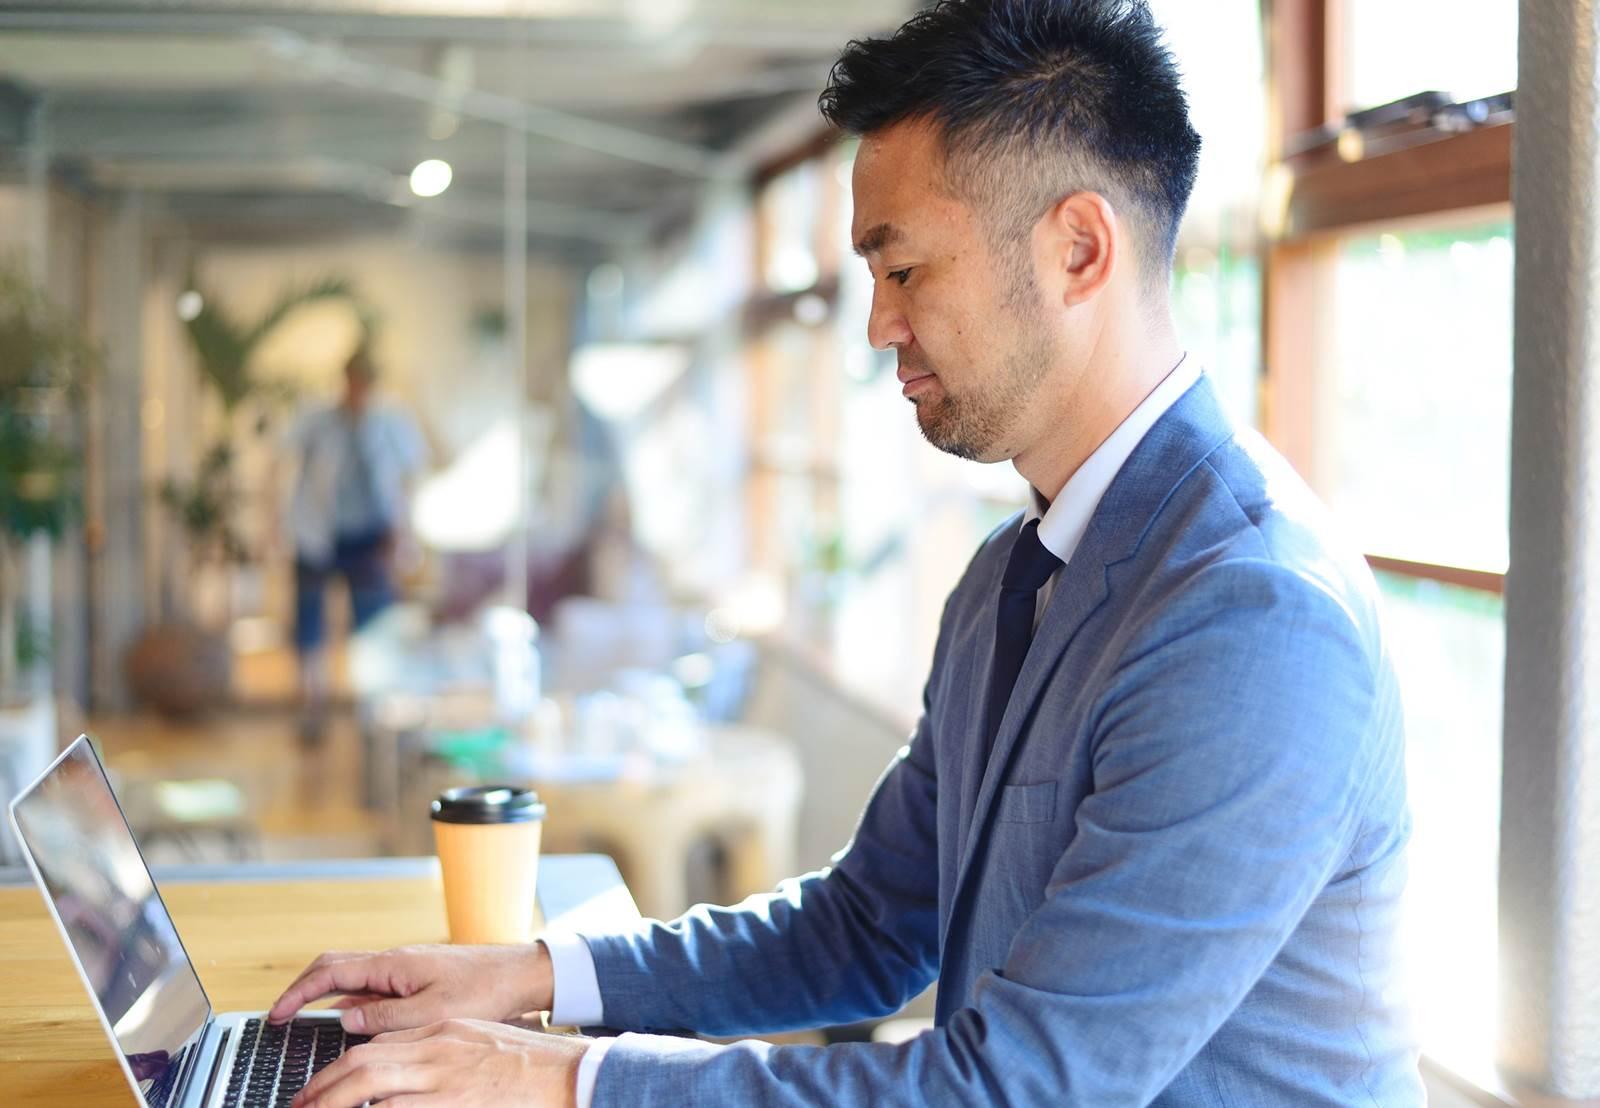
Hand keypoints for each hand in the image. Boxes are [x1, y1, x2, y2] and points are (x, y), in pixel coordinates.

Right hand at [268, 943, 554, 1033]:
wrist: (521, 975)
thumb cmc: (485, 991)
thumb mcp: (432, 1013)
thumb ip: (385, 1018)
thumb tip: (344, 1020)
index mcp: (393, 964)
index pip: (330, 972)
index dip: (298, 993)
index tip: (276, 1016)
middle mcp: (394, 961)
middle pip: (334, 968)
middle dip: (303, 991)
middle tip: (281, 1018)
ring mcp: (404, 969)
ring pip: (353, 979)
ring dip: (326, 998)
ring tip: (306, 1026)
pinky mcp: (416, 979)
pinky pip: (373, 988)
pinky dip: (353, 1004)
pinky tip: (351, 1026)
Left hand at [290, 1019, 588, 1107]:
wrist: (572, 1075)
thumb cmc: (533, 1067)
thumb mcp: (482, 1046)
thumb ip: (445, 1052)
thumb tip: (407, 1075)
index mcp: (445, 1030)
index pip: (381, 1043)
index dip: (344, 1067)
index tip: (325, 1087)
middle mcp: (439, 1047)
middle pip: (363, 1059)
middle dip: (324, 1085)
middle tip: (300, 1105)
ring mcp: (444, 1076)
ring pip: (369, 1083)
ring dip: (332, 1102)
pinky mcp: (451, 1101)